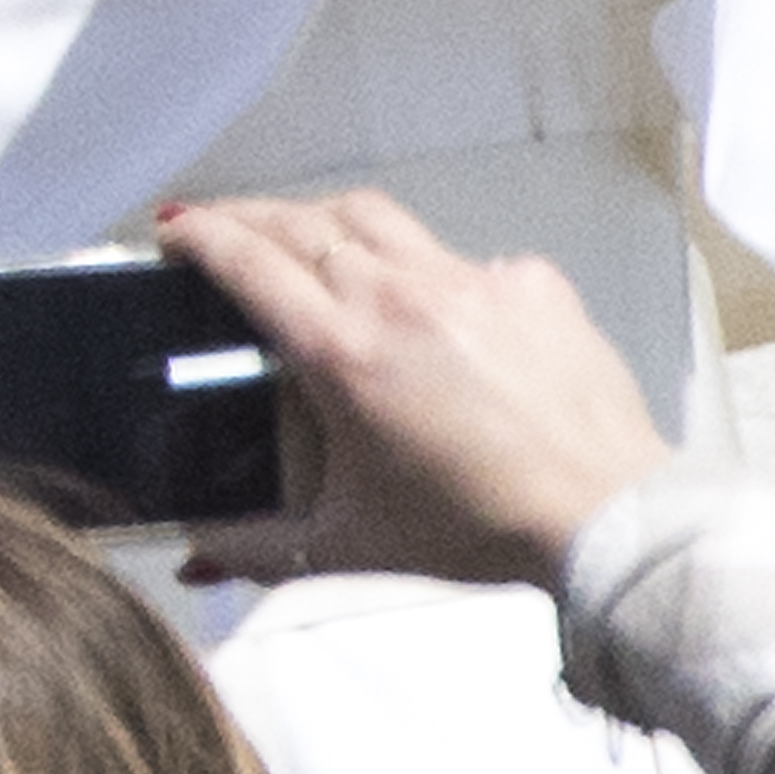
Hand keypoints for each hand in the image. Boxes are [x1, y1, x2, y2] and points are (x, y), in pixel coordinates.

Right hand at [157, 193, 673, 592]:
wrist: (602, 516)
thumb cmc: (471, 530)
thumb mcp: (345, 545)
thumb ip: (252, 548)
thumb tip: (190, 558)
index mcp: (340, 350)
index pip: (248, 261)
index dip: (198, 235)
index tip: (172, 233)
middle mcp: (397, 295)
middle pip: (300, 221)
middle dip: (246, 215)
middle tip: (218, 228)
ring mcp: (468, 279)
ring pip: (375, 217)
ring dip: (325, 220)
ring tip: (307, 239)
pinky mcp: (528, 283)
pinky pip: (460, 258)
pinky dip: (426, 270)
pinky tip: (430, 309)